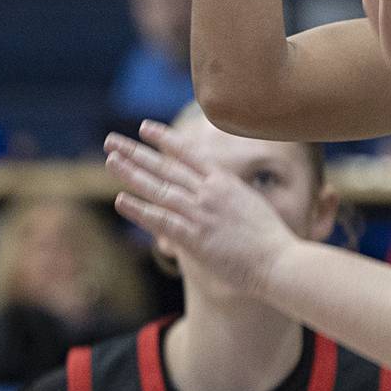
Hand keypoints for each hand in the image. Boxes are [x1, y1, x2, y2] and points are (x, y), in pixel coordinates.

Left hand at [104, 121, 294, 293]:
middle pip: (166, 167)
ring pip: (159, 189)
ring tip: (110, 161)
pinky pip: (161, 221)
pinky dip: (140, 210)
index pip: (189, 153)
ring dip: (132, 174)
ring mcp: (201, 214)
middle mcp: (210, 192)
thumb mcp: (251, 204)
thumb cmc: (271, 239)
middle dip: (136, 152)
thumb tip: (215, 189)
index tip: (144, 128)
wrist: (280, 262)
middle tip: (111, 140)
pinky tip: (120, 200)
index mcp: (226, 182)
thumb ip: (228, 195)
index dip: (164, 139)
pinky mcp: (195, 238)